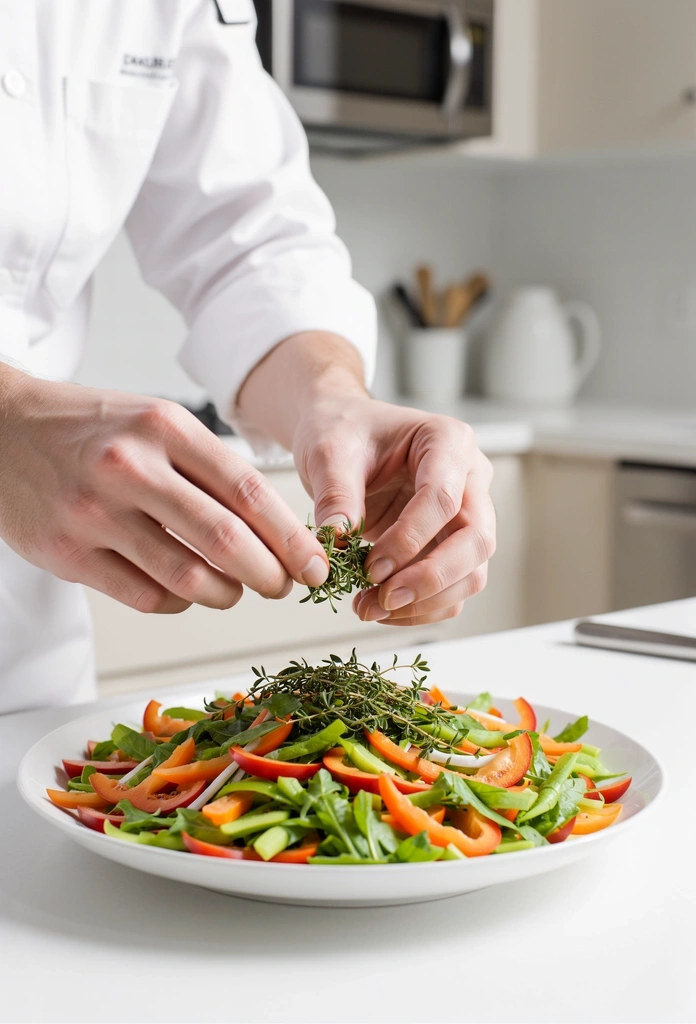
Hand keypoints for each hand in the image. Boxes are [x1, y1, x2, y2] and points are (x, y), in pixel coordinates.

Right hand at [0, 367, 329, 612]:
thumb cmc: (90, 428)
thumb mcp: (155, 420)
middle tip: (287, 585)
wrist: (0, 430)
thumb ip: (209, 467)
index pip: (248, 491)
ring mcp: (95, 513)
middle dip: (271, 574)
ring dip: (227, 594)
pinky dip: (179, 603)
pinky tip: (185, 591)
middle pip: (226, 539)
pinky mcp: (68, 553)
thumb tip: (274, 526)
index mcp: (164, 426)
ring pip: (187, 578)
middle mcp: (131, 467)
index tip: (317, 564)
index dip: (292, 537)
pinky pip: (145, 597)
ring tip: (236, 589)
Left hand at [292, 395, 495, 625]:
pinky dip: (422, 608)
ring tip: (371, 608)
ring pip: (472, 572)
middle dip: (431, 578)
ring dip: (426, 601)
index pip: (444, 498)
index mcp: (448, 441)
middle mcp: (469, 478)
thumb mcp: (329, 452)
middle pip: (476, 540)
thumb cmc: (343, 430)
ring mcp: (466, 514)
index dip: (410, 539)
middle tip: (383, 599)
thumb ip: (336, 494)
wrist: (342, 436)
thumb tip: (338, 542)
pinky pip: (452, 588)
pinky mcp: (450, 544)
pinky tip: (381, 609)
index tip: (371, 566)